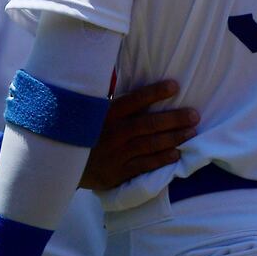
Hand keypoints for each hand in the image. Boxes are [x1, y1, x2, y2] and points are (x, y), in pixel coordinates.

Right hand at [81, 80, 197, 190]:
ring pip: (150, 145)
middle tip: (195, 115)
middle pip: (149, 124)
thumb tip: (129, 82)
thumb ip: (111, 101)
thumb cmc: (82, 132)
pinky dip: (160, 160)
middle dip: (174, 119)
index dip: (156, 92)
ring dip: (173, 138)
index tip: (175, 86)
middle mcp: (114, 132)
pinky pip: (144, 165)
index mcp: (107, 114)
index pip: (135, 100)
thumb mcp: (91, 113)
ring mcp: (117, 153)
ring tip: (191, 133)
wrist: (61, 163)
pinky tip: (176, 155)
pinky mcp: (118, 172)